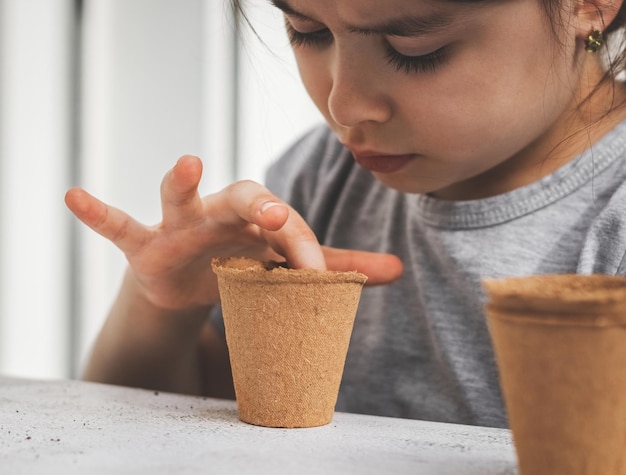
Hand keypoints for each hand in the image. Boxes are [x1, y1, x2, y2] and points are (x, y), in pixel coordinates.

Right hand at [65, 155, 401, 310]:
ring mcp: (180, 225)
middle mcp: (223, 212)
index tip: (318, 281)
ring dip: (182, 182)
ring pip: (179, 198)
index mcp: (261, 217)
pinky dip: (97, 213)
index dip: (304, 248)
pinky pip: (118, 225)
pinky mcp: (145, 245)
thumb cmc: (244, 266)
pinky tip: (73, 196)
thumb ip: (340, 267)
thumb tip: (398, 270)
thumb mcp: (290, 269)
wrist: (192, 284)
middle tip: (279, 216)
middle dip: (261, 205)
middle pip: (243, 197)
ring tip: (187, 163)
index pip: (288, 224)